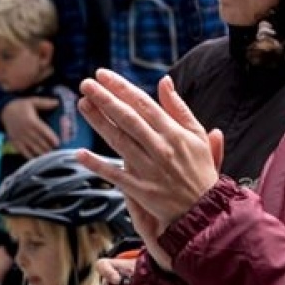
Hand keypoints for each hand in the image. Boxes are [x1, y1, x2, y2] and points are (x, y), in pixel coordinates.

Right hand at [0, 96, 60, 157]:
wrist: (4, 111)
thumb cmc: (21, 106)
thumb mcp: (32, 101)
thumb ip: (45, 102)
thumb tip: (57, 102)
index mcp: (31, 121)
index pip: (43, 131)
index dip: (51, 137)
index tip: (58, 143)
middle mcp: (25, 130)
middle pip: (39, 141)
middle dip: (48, 147)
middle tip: (57, 152)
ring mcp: (19, 137)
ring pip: (32, 148)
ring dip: (41, 153)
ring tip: (49, 157)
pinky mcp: (15, 141)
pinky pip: (22, 151)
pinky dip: (29, 156)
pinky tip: (36, 159)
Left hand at [77, 72, 225, 266]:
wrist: (204, 209)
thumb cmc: (200, 169)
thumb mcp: (196, 134)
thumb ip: (179, 107)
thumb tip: (164, 81)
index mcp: (174, 132)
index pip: (142, 104)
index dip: (120, 88)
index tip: (102, 75)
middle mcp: (160, 148)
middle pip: (127, 118)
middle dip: (105, 99)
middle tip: (86, 83)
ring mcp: (149, 169)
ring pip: (118, 141)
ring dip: (98, 122)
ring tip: (82, 104)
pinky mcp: (140, 190)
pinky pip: (115, 175)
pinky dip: (97, 165)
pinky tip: (80, 153)